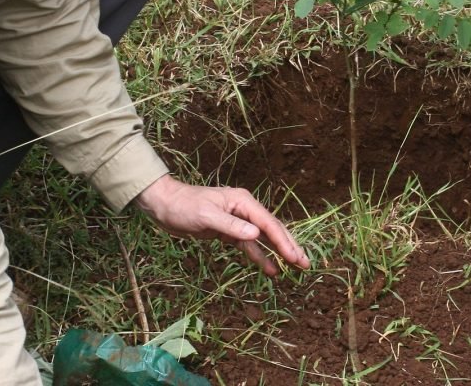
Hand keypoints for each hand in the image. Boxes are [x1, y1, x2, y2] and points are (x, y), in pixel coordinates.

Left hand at [135, 174, 310, 275]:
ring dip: (278, 253)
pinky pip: (249, 246)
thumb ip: (231, 226)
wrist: (164, 205)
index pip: (268, 223)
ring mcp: (238, 221)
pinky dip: (260, 257)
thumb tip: (256, 235)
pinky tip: (270, 269)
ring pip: (264, 239)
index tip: (295, 257)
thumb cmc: (184, 206)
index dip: (283, 241)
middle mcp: (245, 210)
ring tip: (296, 267)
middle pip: (272, 229)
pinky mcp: (229, 232)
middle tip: (305, 264)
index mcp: (243, 201)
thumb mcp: (206, 216)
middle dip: (289, 246)